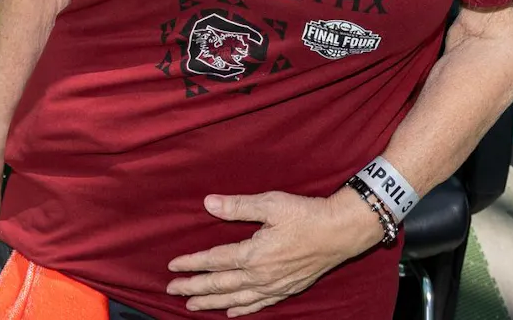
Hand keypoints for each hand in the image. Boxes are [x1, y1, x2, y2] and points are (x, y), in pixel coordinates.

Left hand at [168, 189, 382, 315]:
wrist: (339, 232)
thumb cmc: (306, 214)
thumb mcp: (271, 204)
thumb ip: (238, 206)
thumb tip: (208, 203)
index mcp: (253, 254)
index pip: (214, 261)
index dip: (191, 264)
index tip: (172, 266)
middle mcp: (260, 275)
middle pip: (220, 285)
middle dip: (194, 288)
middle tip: (172, 290)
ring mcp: (274, 286)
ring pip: (236, 299)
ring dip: (212, 303)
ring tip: (192, 306)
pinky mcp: (287, 289)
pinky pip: (259, 304)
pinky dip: (242, 310)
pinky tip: (231, 312)